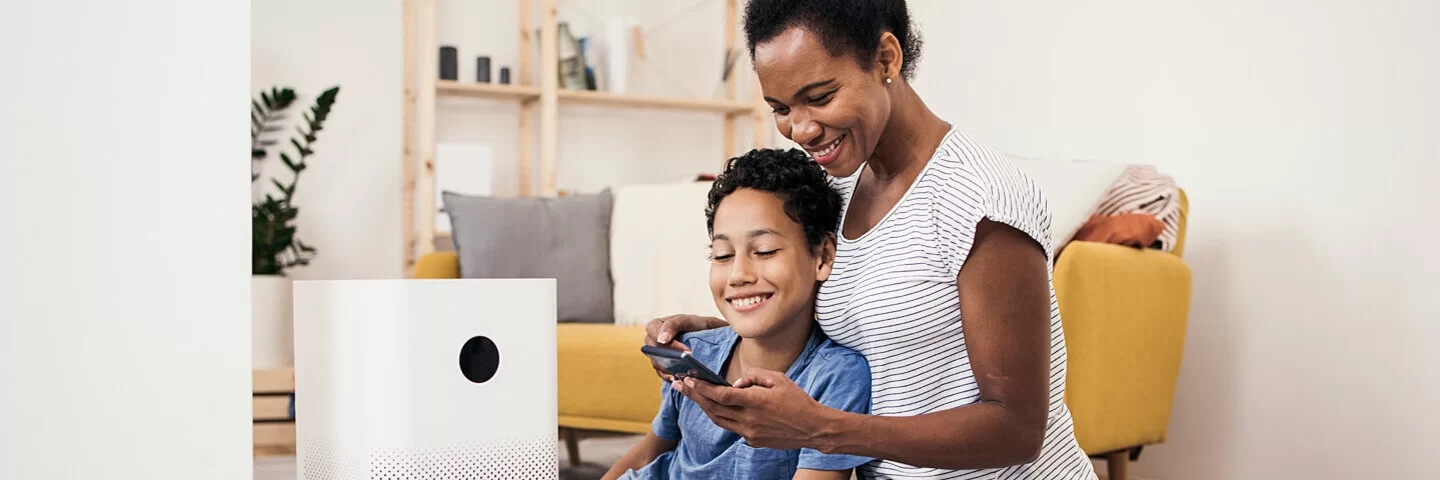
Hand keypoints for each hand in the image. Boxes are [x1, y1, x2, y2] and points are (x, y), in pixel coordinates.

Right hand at [644, 315, 725, 380]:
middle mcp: (652, 341)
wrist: (708, 336)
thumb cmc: (697, 325)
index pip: (655, 333)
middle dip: (670, 358)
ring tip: (685, 374)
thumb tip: (662, 339)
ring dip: (670, 370)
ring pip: (657, 364)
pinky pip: (662, 374)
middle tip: (687, 365)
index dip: (669, 343)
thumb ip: (673, 325)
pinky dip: (671, 377)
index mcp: (655, 326)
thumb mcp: (688, 320)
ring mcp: (656, 355)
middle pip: (654, 351)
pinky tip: (680, 379)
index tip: (686, 351)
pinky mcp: (662, 367)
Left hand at [674, 370, 833, 449]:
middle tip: (679, 385)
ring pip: (719, 420)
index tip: (688, 379)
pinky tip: (715, 406)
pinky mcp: (753, 441)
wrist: (814, 428)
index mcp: (755, 401)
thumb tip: (736, 382)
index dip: (702, 388)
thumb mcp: (778, 378)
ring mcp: (750, 433)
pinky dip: (721, 416)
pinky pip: (732, 427)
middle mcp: (749, 419)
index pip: (721, 395)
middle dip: (694, 396)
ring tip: (692, 394)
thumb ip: (754, 376)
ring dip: (704, 407)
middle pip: (713, 409)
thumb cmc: (798, 400)